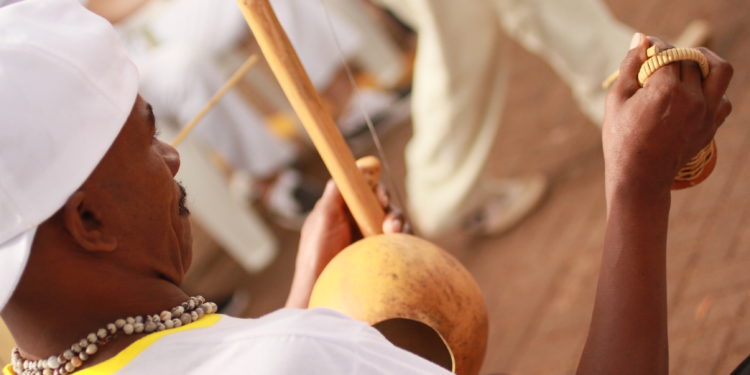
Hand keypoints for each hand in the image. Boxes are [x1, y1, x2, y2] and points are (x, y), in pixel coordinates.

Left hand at [285, 179, 404, 307]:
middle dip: (389, 208)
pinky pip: (400, 242)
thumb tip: (352, 166)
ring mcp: (371, 238)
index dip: (375, 188)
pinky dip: (403, 240)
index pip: (366, 188)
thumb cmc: (315, 255)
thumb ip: (336, 192)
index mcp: (344, 207)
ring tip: (393, 233)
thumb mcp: (322, 218)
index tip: (379, 196)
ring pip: (395, 221)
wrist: (319, 291)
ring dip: (398, 223)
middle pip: (384, 204)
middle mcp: (359, 220)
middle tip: (389, 220)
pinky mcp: (382, 254)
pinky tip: (398, 244)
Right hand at [603, 33, 732, 194]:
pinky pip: (723, 97)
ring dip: (705, 62)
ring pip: (719, 70)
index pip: (666, 53)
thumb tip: (642, 39)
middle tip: (659, 64)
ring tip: (688, 66)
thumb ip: (631, 66)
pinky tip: (692, 95)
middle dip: (674, 56)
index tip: (646, 51)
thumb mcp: (617, 99)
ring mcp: (706, 112)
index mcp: (665, 90)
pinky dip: (711, 91)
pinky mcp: (712, 125)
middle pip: (690, 59)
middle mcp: (691, 98)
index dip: (655, 47)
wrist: (640, 177)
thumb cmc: (621, 139)